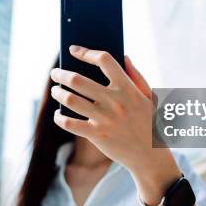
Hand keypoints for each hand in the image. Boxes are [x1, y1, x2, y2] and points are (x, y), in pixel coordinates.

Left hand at [50, 45, 179, 203]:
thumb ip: (136, 75)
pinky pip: (70, 123)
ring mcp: (105, 119)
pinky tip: (58, 114)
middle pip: (78, 80)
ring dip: (58, 93)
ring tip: (56, 90)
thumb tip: (123, 56)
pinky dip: (59, 118)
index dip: (86, 52)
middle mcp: (115, 101)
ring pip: (70, 99)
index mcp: (128, 88)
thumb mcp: (149, 96)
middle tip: (55, 73)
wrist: (150, 155)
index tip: (73, 50)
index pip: (104, 60)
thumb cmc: (148, 122)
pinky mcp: (97, 135)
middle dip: (61, 74)